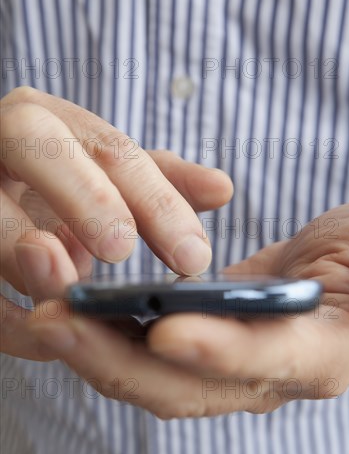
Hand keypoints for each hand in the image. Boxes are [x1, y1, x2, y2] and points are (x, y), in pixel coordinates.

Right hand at [1, 86, 232, 294]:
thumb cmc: (53, 184)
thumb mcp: (103, 176)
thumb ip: (158, 182)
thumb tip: (222, 188)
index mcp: (49, 121)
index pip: (112, 150)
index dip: (156, 201)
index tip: (194, 256)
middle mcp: (3, 139)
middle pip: (44, 150)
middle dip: (88, 200)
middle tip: (122, 249)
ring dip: (35, 261)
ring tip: (73, 294)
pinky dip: (8, 316)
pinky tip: (45, 332)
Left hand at [6, 202, 348, 417]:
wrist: (340, 267)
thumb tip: (338, 270)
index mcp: (320, 353)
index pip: (266, 359)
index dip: (220, 350)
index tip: (167, 330)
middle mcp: (267, 377)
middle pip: (185, 385)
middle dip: (117, 358)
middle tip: (57, 320)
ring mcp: (227, 369)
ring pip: (151, 375)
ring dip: (94, 347)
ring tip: (44, 310)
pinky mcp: (199, 347)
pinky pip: (143, 353)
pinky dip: (103, 333)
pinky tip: (69, 305)